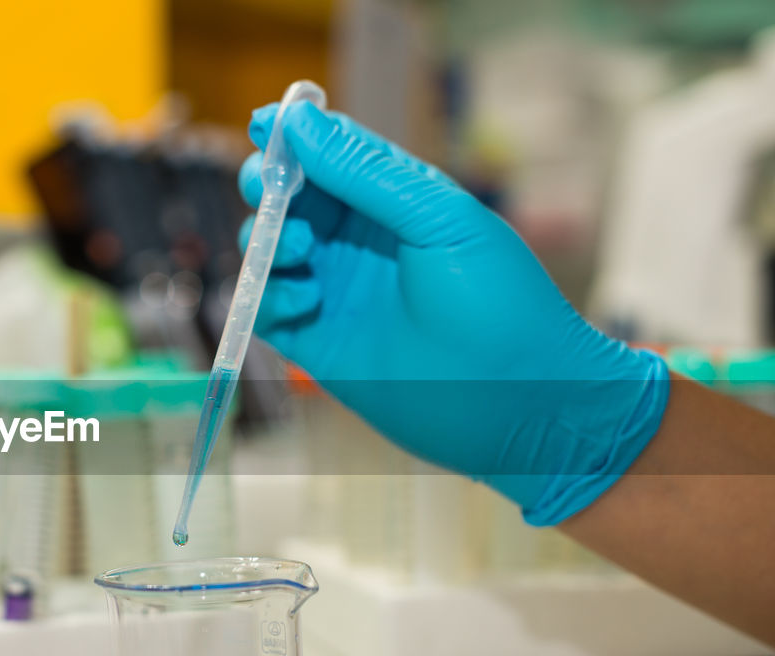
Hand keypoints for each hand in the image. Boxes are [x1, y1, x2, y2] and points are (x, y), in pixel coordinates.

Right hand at [240, 101, 667, 524]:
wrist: (519, 405)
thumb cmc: (500, 307)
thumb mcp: (438, 220)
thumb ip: (366, 172)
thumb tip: (302, 120)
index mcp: (393, 203)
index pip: (330, 155)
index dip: (294, 136)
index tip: (264, 122)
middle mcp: (358, 244)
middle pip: (289, 199)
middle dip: (268, 186)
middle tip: (267, 190)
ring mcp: (335, 293)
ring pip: (269, 251)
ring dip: (268, 241)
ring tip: (301, 253)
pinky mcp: (316, 344)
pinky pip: (267, 308)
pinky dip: (268, 296)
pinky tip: (304, 301)